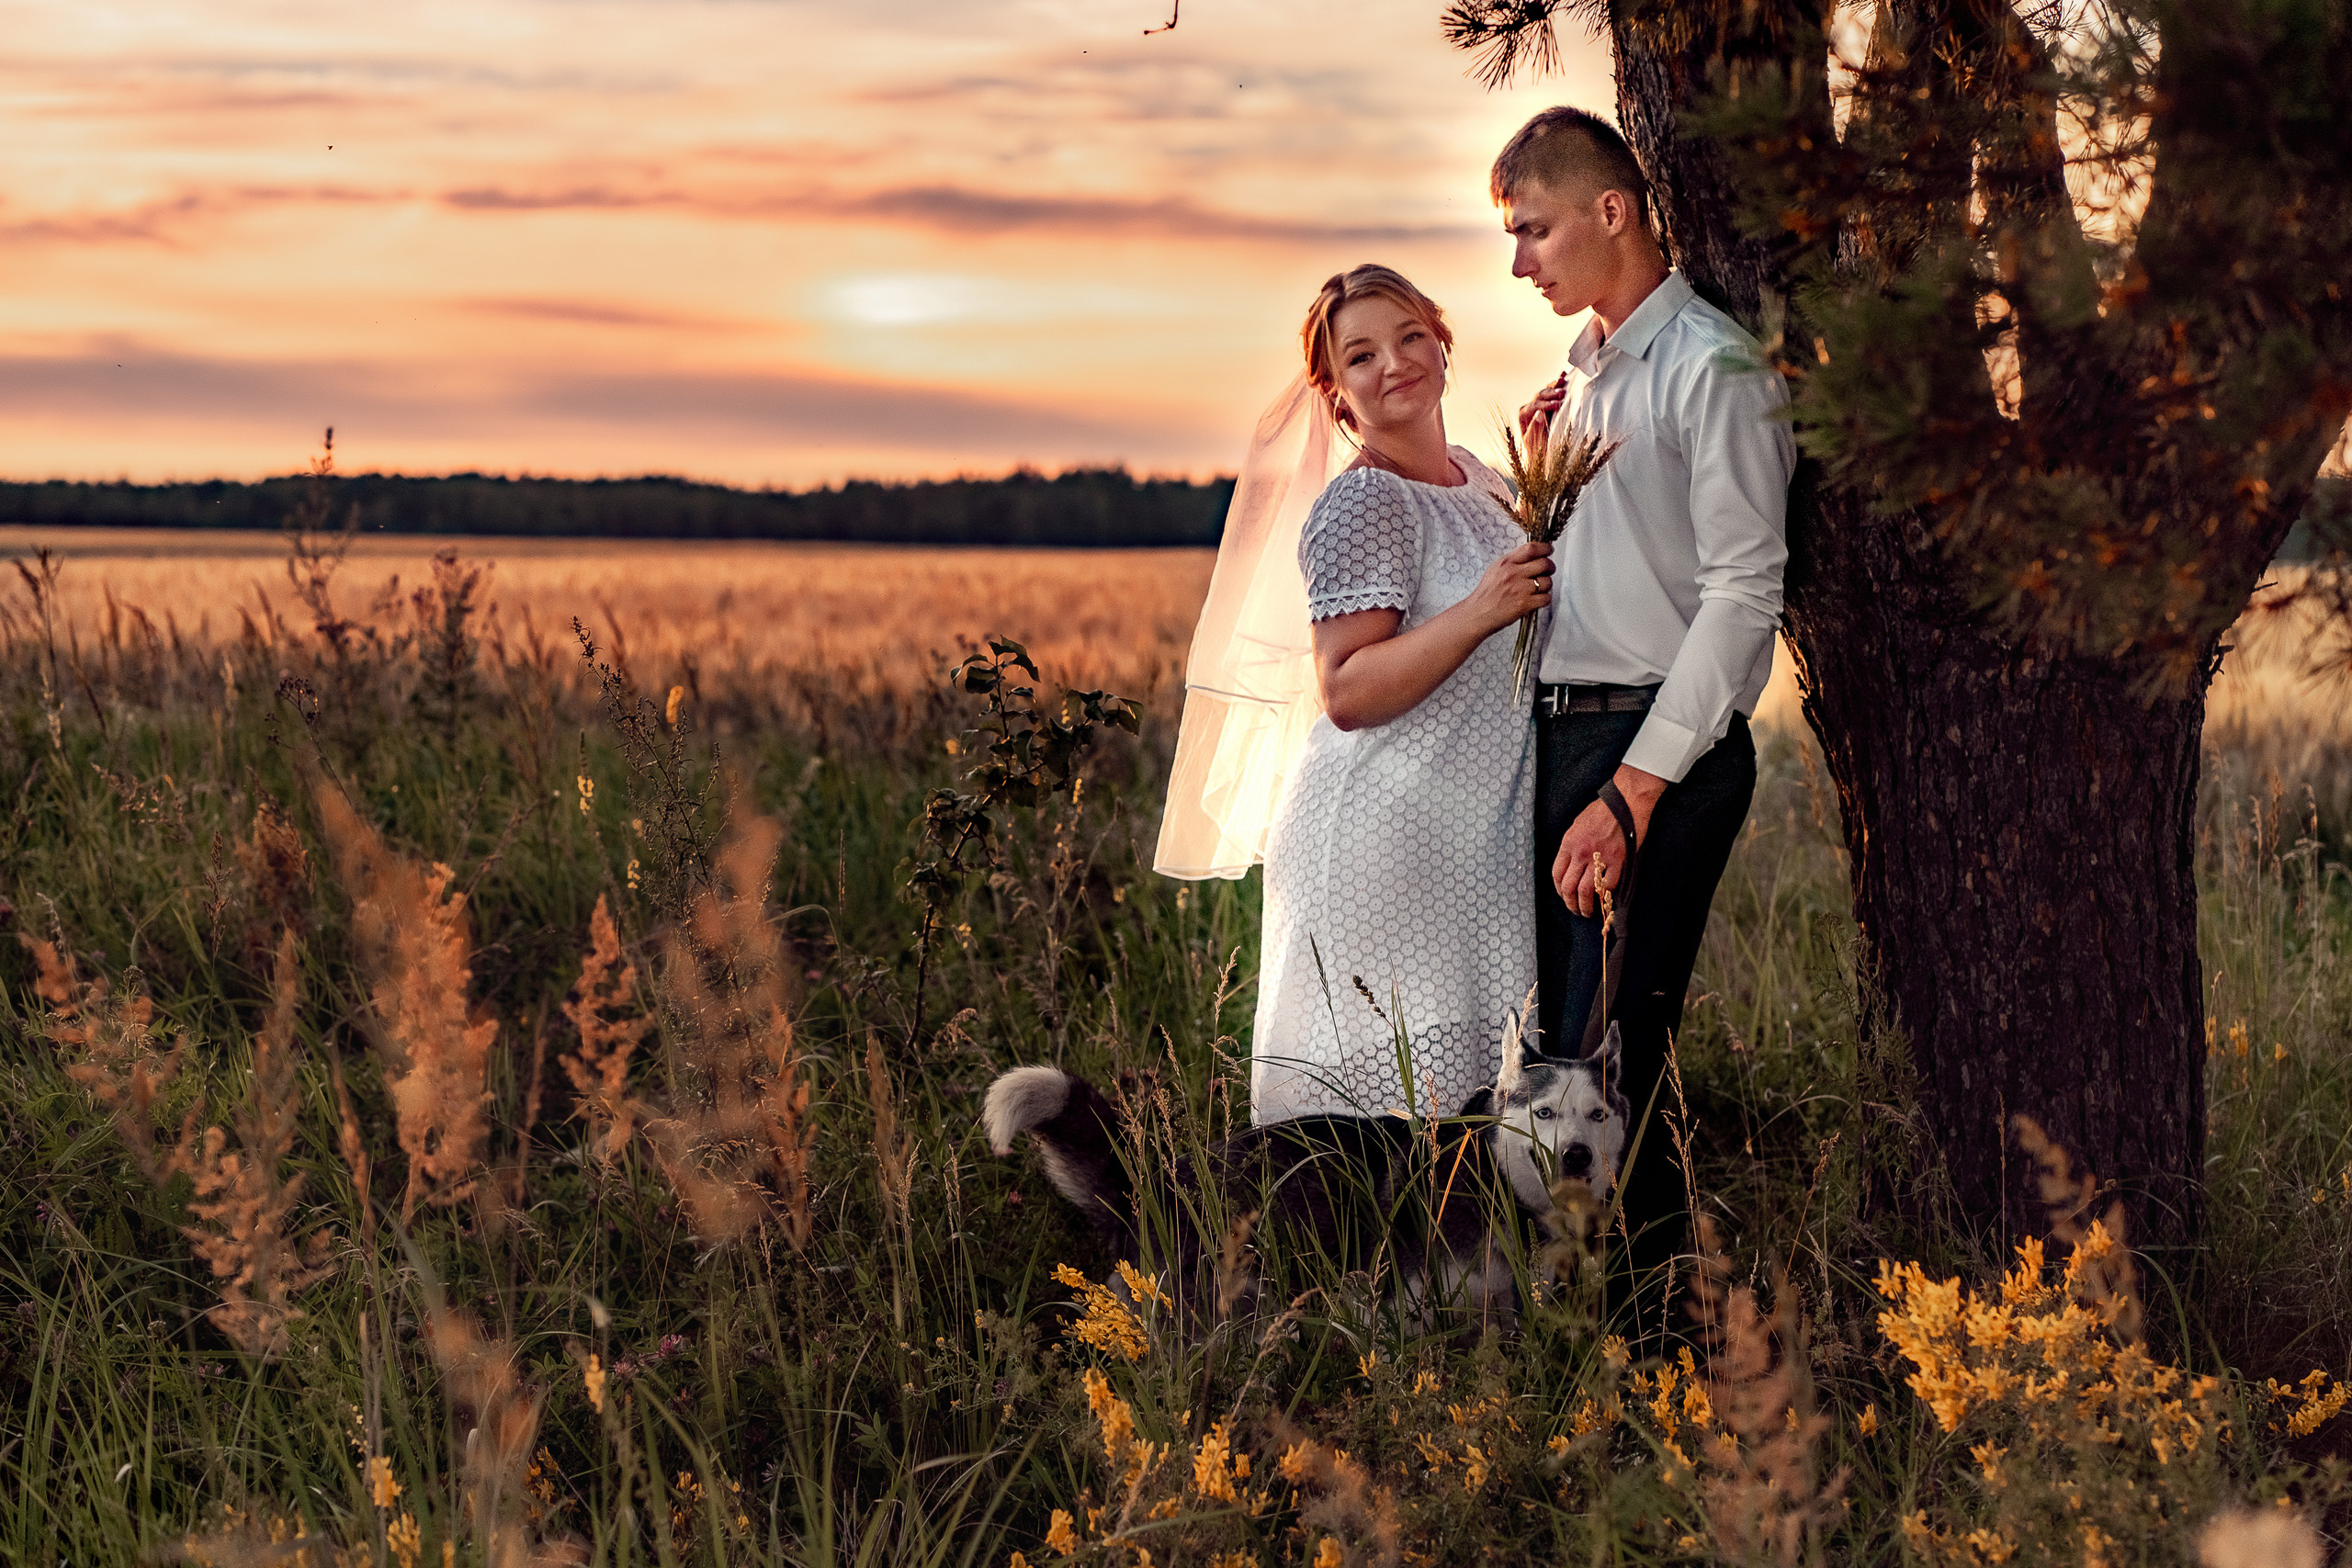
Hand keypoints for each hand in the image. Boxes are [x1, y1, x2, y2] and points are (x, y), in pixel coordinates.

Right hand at [1469, 540, 1553, 633]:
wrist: (1478, 614)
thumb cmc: (1486, 595)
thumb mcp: (1495, 570)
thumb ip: (1512, 562)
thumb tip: (1531, 555)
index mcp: (1506, 563)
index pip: (1531, 548)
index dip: (1545, 548)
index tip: (1548, 550)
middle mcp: (1513, 574)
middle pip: (1544, 564)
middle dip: (1550, 567)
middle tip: (1548, 571)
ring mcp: (1520, 589)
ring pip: (1547, 582)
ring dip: (1546, 586)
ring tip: (1539, 589)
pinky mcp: (1524, 604)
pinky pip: (1546, 598)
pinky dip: (1544, 599)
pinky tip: (1537, 600)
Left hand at [1518, 373, 1567, 448]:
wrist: (1543, 451)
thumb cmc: (1537, 449)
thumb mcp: (1533, 442)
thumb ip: (1535, 427)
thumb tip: (1539, 413)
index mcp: (1524, 414)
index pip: (1534, 406)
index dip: (1545, 405)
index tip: (1557, 405)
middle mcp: (1530, 406)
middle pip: (1540, 396)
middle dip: (1551, 394)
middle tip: (1562, 393)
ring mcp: (1540, 402)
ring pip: (1546, 391)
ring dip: (1554, 386)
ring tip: (1563, 382)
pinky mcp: (1548, 402)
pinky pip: (1552, 390)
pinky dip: (1558, 381)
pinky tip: (1563, 374)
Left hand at [1551, 764, 1666, 916]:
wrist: (1626, 800)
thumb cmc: (1603, 809)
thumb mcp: (1577, 824)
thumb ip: (1572, 845)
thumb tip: (1570, 864)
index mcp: (1569, 842)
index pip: (1556, 874)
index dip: (1558, 889)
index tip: (1563, 895)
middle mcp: (1581, 852)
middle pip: (1569, 887)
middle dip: (1570, 903)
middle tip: (1575, 910)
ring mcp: (1599, 857)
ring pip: (1586, 892)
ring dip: (1585, 906)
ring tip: (1587, 912)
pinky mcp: (1618, 861)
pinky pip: (1608, 885)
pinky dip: (1605, 895)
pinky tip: (1604, 899)